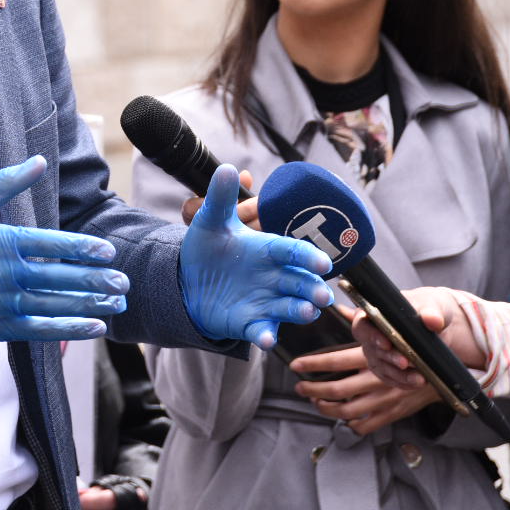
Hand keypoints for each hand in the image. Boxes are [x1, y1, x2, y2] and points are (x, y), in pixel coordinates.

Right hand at [0, 156, 129, 340]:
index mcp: (3, 240)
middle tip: (123, 280)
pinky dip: (72, 329)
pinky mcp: (1, 326)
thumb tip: (39, 161)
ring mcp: (5, 302)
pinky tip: (96, 326)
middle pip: (61, 277)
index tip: (107, 251)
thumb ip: (8, 183)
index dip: (82, 248)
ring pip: (57, 304)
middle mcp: (7, 273)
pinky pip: (43, 329)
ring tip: (118, 302)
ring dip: (91, 304)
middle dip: (96, 279)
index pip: (52, 243)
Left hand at [179, 165, 332, 348]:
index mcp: (269, 250)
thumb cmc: (208, 249)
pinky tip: (267, 340)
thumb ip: (221, 197)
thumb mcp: (211, 221)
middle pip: (301, 282)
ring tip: (307, 312)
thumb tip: (229, 169)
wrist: (187, 280)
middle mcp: (274, 277)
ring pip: (290, 308)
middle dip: (314, 288)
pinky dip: (266, 335)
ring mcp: (265, 301)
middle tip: (323, 295)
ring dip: (300, 311)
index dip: (308, 256)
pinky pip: (263, 330)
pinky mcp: (251, 323)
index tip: (322, 262)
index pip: (294, 251)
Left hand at [290, 331, 441, 434]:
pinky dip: (351, 424)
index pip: (336, 360)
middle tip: (299, 387)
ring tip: (315, 400)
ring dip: (326, 408)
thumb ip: (366, 320)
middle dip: (312, 389)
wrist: (450, 368)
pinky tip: (341, 417)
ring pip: (347, 410)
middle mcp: (377, 380)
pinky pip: (367, 425)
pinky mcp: (394, 413)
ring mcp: (385, 400)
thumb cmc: (420, 343)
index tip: (295, 365)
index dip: (313, 364)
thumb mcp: (396, 325)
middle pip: (336, 389)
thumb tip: (343, 310)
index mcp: (375, 357)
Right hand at [351, 285, 482, 388]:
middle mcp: (370, 335)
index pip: (362, 325)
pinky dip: (406, 382)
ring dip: (400, 375)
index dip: (371, 335)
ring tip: (420, 378)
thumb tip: (433, 320)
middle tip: (405, 363)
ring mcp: (377, 354)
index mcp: (373, 314)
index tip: (386, 344)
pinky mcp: (388, 370)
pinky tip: (420, 382)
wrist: (439, 326)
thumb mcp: (433, 306)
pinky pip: (392, 379)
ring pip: (382, 367)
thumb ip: (432, 312)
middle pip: (372, 349)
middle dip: (390, 358)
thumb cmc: (429, 309)